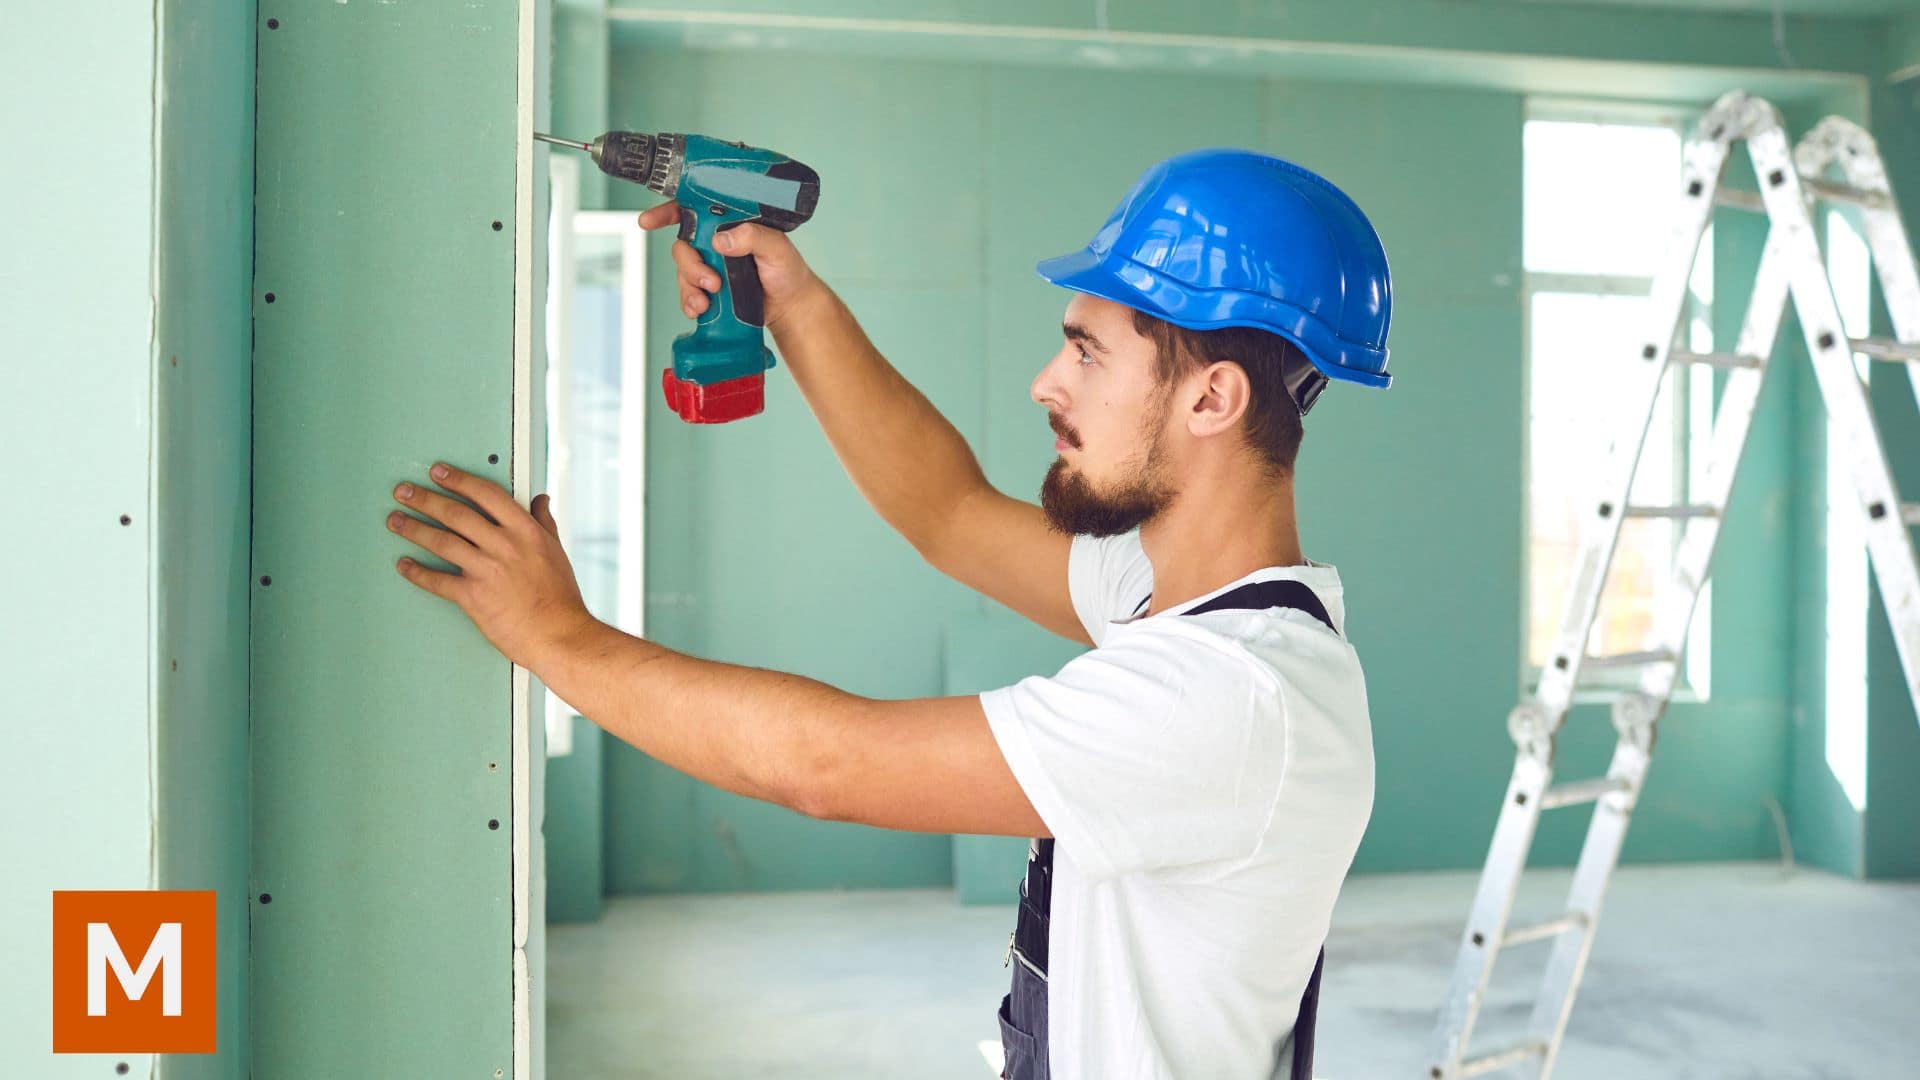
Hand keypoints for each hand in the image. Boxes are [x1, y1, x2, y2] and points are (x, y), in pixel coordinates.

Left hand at [387, 462, 596, 668]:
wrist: (559, 634)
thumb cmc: (560, 597)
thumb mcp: (557, 550)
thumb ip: (544, 522)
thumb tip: (541, 500)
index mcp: (525, 531)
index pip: (486, 494)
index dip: (458, 480)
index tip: (439, 473)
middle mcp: (503, 546)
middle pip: (456, 514)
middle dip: (425, 499)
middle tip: (404, 491)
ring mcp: (486, 570)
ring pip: (441, 541)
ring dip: (413, 529)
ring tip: (395, 520)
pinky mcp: (473, 597)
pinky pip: (437, 581)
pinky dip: (416, 572)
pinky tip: (404, 565)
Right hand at [637, 201, 825, 328]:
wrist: (789, 306)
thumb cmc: (787, 270)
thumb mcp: (777, 248)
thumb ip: (754, 237)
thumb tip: (722, 239)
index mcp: (729, 223)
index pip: (693, 209)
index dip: (667, 212)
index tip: (649, 221)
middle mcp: (715, 242)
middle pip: (683, 246)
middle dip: (689, 266)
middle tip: (710, 282)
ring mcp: (710, 267)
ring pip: (683, 272)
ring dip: (690, 287)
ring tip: (708, 301)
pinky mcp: (708, 290)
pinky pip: (687, 294)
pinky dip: (690, 303)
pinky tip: (700, 310)